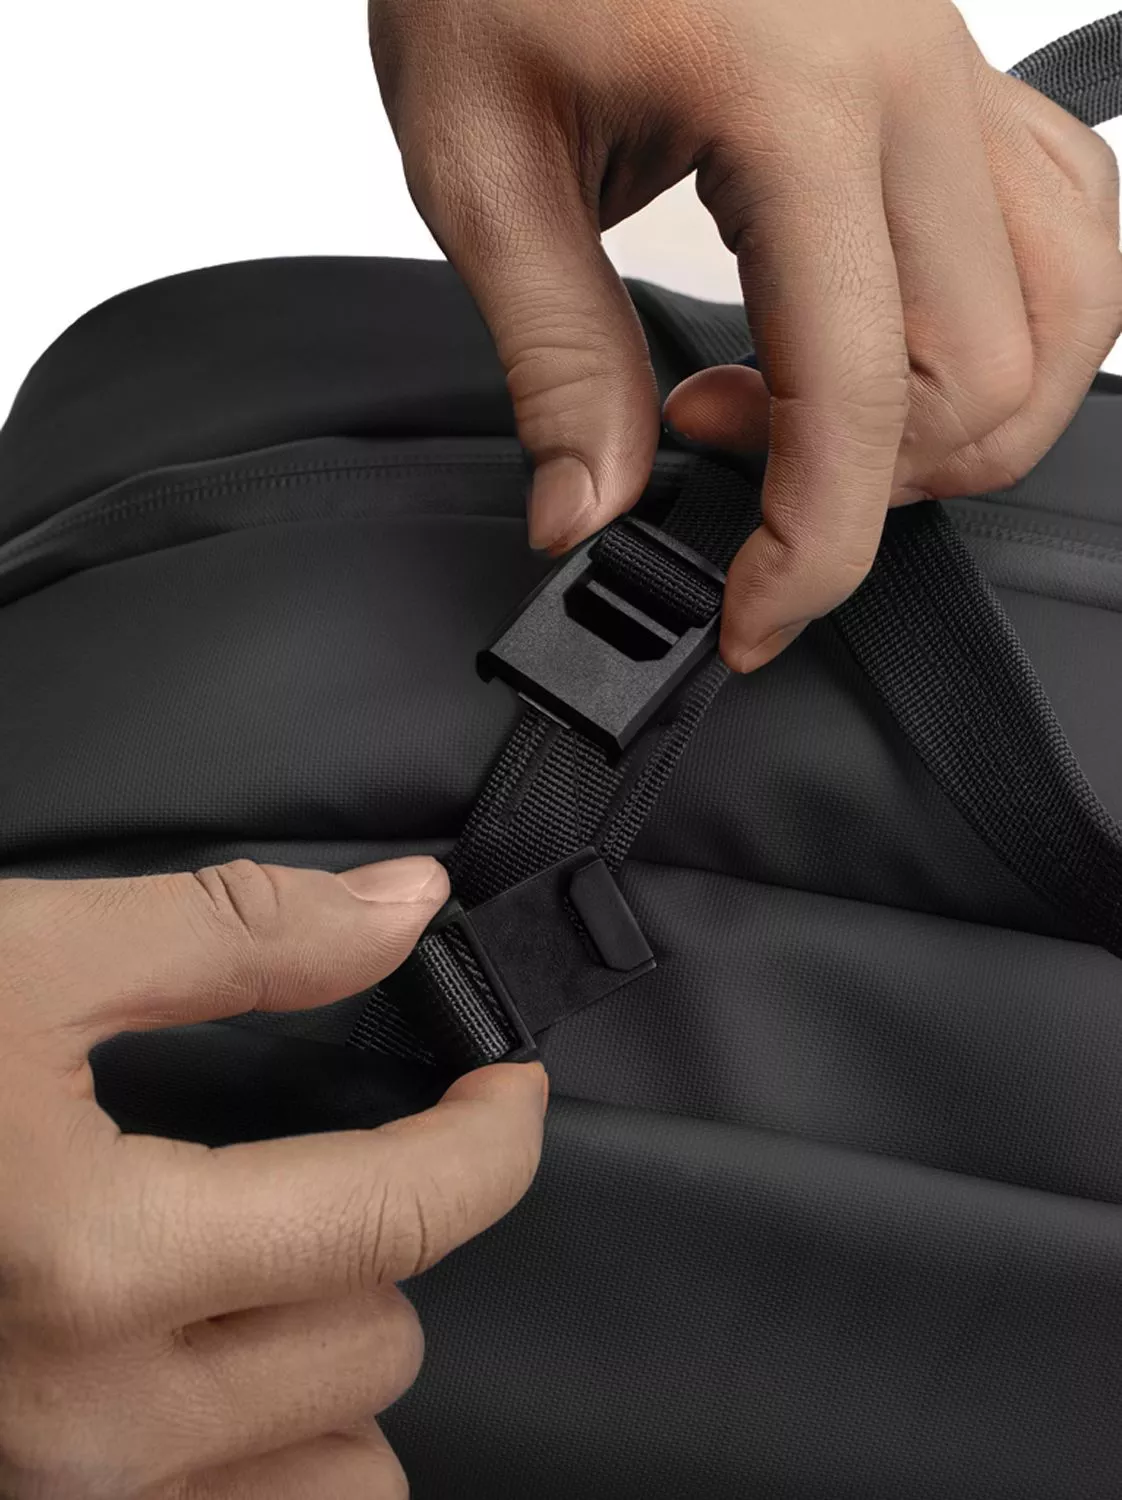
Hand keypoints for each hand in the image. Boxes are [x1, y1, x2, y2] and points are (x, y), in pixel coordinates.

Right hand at [0, 857, 546, 1498]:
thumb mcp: (28, 957)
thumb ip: (242, 935)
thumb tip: (402, 911)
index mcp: (94, 1260)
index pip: (398, 1217)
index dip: (491, 1139)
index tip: (506, 1088)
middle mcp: (81, 1425)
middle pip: (374, 1343)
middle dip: (382, 1231)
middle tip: (329, 1155)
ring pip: (330, 1476)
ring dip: (331, 1360)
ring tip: (273, 1271)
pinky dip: (266, 1459)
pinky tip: (221, 1371)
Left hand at [371, 0, 1121, 669]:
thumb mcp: (478, 158)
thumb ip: (552, 354)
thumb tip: (591, 513)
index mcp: (795, 102)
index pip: (859, 394)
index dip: (814, 550)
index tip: (751, 617)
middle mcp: (912, 86)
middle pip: (987, 379)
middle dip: (868, 483)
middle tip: (719, 439)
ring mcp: (953, 75)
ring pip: (1065, 316)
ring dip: (956, 419)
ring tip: (810, 398)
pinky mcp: (955, 77)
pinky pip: (1066, 227)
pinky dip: (1016, 324)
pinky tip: (904, 333)